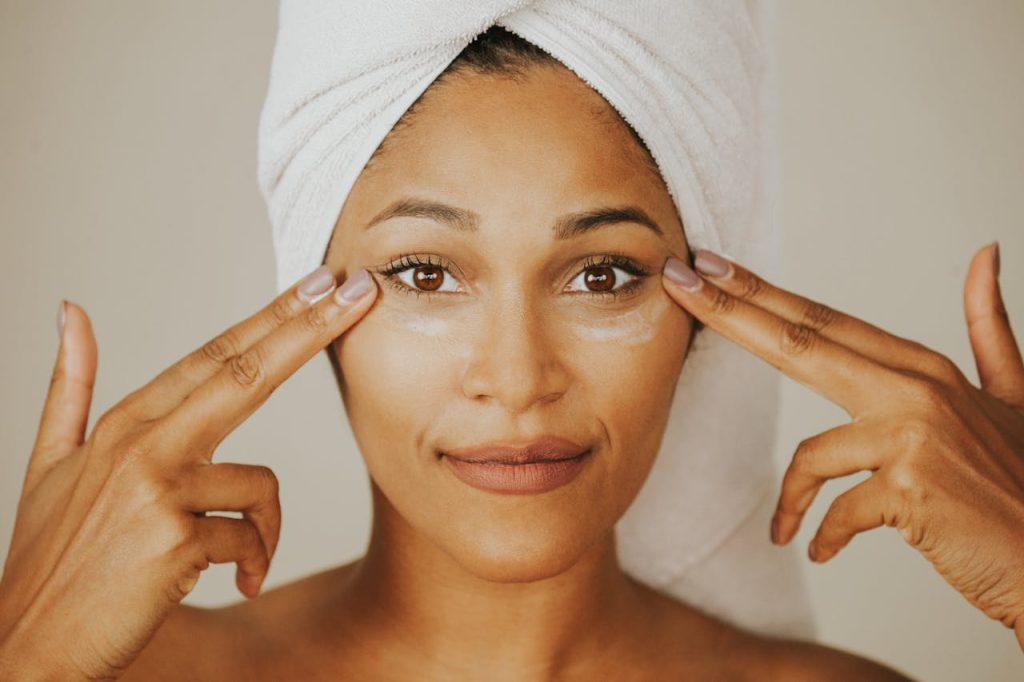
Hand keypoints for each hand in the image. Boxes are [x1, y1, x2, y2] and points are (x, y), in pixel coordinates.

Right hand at [0, 266, 376, 678]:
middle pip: (244, 373)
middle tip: (359, 292)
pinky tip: (235, 581)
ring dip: (267, 527)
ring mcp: (157, 490)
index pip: (215, 355)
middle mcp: (141, 445)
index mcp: (124, 423)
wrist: (29, 644)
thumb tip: (71, 310)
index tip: (320, 284)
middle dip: (309, 328)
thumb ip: (71, 385)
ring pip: (262, 483)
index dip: (274, 317)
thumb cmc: (54, 557)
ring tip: (239, 559)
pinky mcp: (174, 539)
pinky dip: (254, 560)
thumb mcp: (52, 462)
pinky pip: (251, 537)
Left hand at [661, 243, 1023, 648]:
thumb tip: (985, 253)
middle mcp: (918, 391)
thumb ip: (988, 327)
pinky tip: (817, 550)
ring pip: (812, 454)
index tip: (709, 265)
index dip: (763, 291)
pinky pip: (835, 511)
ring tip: (788, 529)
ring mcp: (915, 438)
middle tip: (678, 281)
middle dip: (731, 311)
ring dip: (791, 499)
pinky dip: (820, 534)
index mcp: (926, 368)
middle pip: (801, 341)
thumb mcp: (1012, 395)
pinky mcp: (911, 492)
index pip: (825, 320)